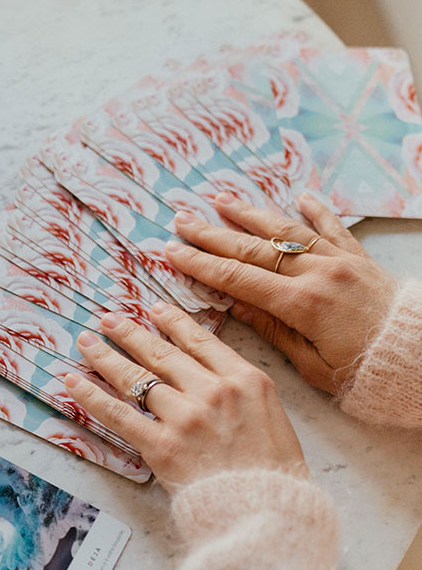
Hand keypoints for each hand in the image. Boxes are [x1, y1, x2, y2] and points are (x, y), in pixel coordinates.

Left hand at [66, 304, 307, 493]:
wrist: (269, 512)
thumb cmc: (274, 472)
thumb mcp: (271, 416)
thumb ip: (240, 392)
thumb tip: (206, 375)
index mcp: (246, 380)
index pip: (200, 341)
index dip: (173, 322)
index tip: (153, 310)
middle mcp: (213, 391)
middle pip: (161, 354)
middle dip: (130, 333)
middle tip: (108, 320)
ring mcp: (185, 417)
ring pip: (136, 378)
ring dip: (105, 357)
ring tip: (87, 343)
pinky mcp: (162, 445)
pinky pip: (118, 414)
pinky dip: (92, 396)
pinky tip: (74, 382)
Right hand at [167, 192, 396, 393]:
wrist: (419, 358)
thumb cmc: (364, 371)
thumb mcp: (311, 364)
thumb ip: (272, 330)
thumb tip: (234, 305)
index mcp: (301, 303)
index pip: (237, 278)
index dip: (201, 265)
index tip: (173, 252)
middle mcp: (317, 273)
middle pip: (252, 249)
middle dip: (212, 234)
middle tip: (182, 221)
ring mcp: (339, 261)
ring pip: (285, 231)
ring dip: (250, 214)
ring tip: (221, 200)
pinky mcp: (360, 259)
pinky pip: (333, 229)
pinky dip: (315, 211)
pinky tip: (300, 198)